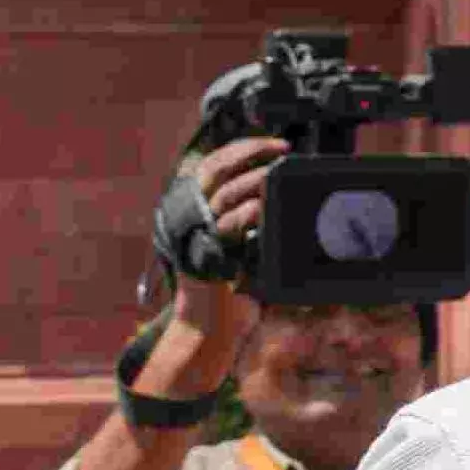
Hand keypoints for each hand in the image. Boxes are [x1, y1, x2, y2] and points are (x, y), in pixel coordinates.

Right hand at [168, 137, 284, 343]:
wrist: (208, 327)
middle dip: (249, 151)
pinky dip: (251, 211)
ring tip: (280, 173)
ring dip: (257, 178)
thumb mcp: (238, 240)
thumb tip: (278, 182)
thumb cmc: (229, 285)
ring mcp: (198, 234)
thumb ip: (247, 212)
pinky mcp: (210, 253)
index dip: (241, 148)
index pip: (213, 163)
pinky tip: (265, 206)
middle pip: (215, 168)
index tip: (274, 143)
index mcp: (192, 208)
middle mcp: (189, 216)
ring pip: (225, 193)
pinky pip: (231, 224)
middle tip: (281, 147)